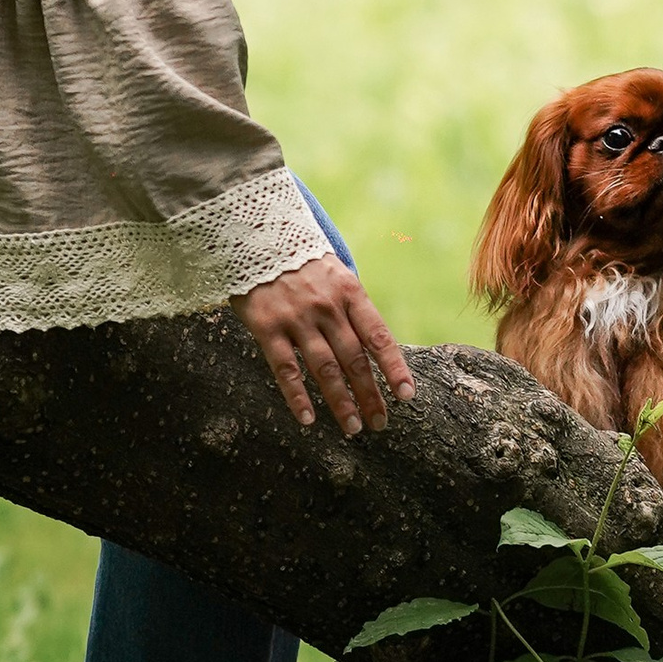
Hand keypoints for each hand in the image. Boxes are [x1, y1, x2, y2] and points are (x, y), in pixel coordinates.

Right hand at [233, 256, 413, 437]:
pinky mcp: (267, 326)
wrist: (256, 234)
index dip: (394, 368)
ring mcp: (297, 317)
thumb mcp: (335, 272)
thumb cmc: (301, 260)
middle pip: (354, 359)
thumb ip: (352, 306)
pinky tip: (308, 419)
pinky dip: (297, 396)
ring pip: (324, 369)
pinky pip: (286, 368)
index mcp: (349, 291)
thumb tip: (373, 346)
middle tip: (379, 423)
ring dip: (341, 402)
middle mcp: (326, 306)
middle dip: (370, 394)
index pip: (378, 336)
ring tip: (353, 427)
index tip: (406, 395)